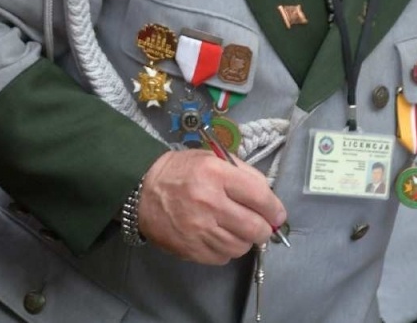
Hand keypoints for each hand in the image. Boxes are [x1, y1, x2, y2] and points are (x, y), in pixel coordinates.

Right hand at [137, 150, 285, 265]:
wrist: (139, 190)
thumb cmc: (179, 171)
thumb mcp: (210, 159)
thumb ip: (243, 173)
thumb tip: (270, 199)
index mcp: (215, 174)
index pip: (260, 197)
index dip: (275, 209)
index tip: (276, 214)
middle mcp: (208, 201)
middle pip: (256, 228)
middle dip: (262, 229)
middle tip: (257, 225)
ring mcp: (199, 228)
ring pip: (241, 246)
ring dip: (242, 240)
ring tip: (231, 228)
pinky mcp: (191, 249)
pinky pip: (223, 257)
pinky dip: (225, 249)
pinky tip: (215, 236)